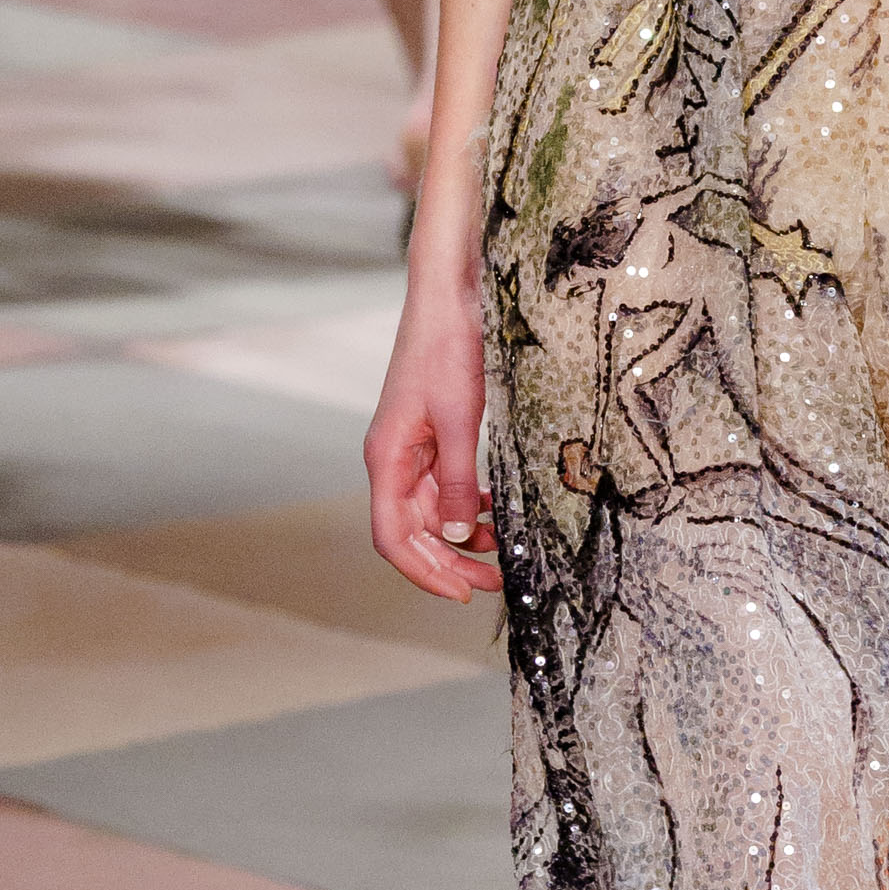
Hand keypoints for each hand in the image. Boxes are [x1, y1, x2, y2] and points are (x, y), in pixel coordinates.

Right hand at [364, 241, 501, 600]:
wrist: (450, 296)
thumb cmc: (447, 348)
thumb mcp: (460, 419)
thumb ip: (458, 480)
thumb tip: (459, 534)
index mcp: (386, 458)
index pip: (392, 537)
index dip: (423, 571)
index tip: (460, 593)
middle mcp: (392, 459)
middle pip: (413, 532)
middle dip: (450, 563)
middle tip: (492, 584)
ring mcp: (411, 449)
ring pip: (431, 512)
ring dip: (462, 537)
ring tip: (501, 553)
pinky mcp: (431, 436)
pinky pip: (443, 486)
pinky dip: (467, 505)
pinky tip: (494, 511)